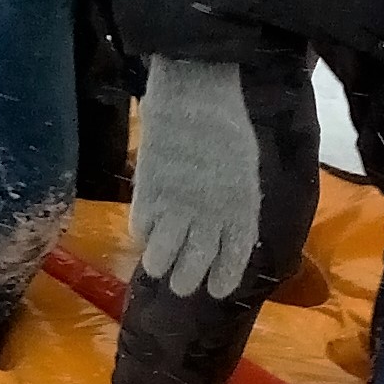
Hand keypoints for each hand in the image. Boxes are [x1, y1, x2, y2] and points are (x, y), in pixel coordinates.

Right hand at [129, 57, 261, 301]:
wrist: (196, 92)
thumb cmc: (228, 126)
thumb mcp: (244, 171)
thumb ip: (235, 204)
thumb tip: (225, 230)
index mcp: (241, 209)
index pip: (232, 260)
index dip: (222, 279)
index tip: (214, 290)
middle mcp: (209, 217)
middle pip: (193, 268)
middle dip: (185, 280)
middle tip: (179, 281)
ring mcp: (175, 207)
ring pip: (160, 258)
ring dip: (159, 263)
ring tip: (157, 262)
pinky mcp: (147, 193)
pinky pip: (139, 228)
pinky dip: (142, 232)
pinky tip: (145, 227)